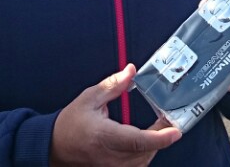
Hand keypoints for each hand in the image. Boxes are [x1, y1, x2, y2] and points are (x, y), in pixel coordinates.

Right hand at [50, 64, 180, 166]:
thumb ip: (113, 85)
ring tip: (160, 129)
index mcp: (104, 136)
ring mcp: (111, 166)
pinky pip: (135, 166)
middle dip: (161, 137)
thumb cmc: (70, 123)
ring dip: (154, 146)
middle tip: (170, 120)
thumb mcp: (89, 98)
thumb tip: (130, 71)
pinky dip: (144, 154)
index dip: (160, 137)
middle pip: (145, 152)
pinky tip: (147, 142)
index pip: (137, 141)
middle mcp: (109, 155)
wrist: (53, 146)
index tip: (176, 131)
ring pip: (142, 161)